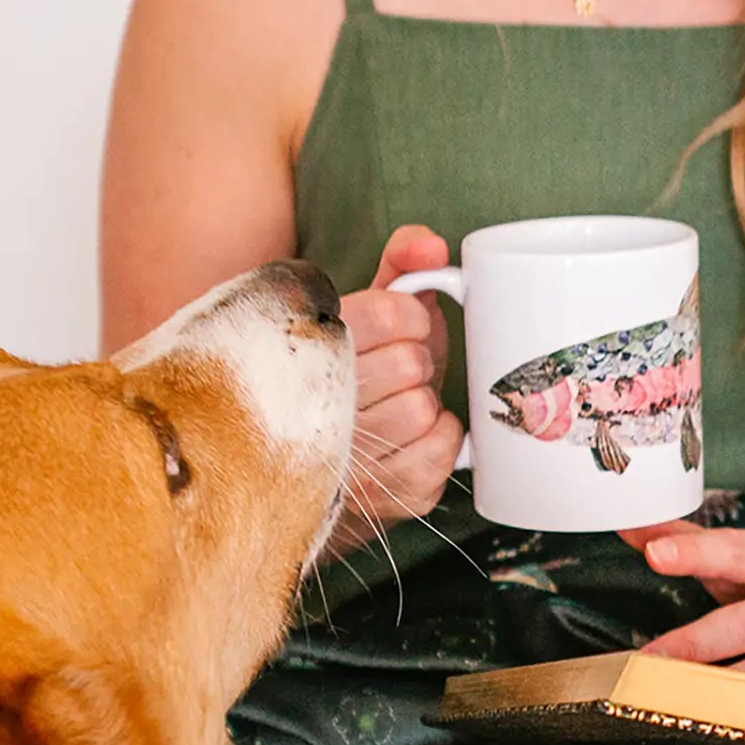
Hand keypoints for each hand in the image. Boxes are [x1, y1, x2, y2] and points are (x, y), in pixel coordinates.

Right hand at [330, 225, 465, 546]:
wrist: (310, 465)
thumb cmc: (351, 374)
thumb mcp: (363, 311)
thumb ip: (400, 266)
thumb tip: (433, 248)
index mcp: (305, 347)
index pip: (391, 315)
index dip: (411, 318)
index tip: (400, 327)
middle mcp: (314, 406)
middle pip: (410, 365)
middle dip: (414, 363)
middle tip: (393, 373)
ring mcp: (345, 460)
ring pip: (422, 409)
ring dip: (421, 404)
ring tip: (394, 406)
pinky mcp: (379, 497)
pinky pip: (440, 452)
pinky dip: (437, 440)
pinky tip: (408, 438)